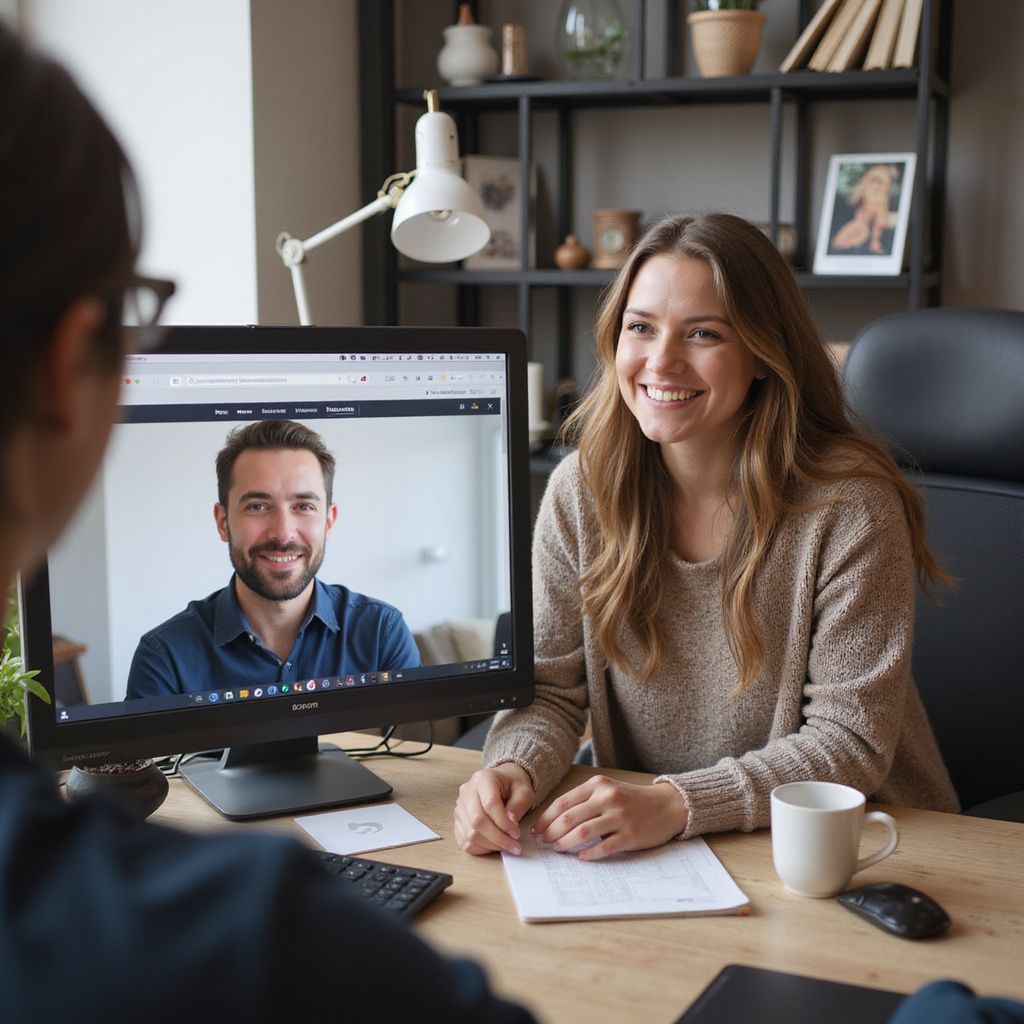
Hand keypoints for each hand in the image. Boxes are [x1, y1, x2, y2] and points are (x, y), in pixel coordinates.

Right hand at [453, 763, 535, 855]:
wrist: (503, 780)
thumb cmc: (513, 785)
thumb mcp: (523, 792)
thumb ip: (517, 808)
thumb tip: (510, 827)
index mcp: (483, 779)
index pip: (490, 805)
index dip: (504, 823)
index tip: (517, 834)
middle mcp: (467, 791)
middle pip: (477, 821)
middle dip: (498, 838)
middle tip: (515, 846)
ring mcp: (460, 806)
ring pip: (470, 834)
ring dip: (490, 845)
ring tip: (506, 846)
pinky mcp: (458, 820)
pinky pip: (464, 841)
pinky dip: (480, 848)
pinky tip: (494, 845)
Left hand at [531, 777, 687, 860]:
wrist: (667, 805)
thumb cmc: (631, 799)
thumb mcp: (608, 790)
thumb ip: (585, 801)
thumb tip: (555, 820)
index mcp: (598, 785)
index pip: (564, 802)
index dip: (546, 817)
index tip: (537, 829)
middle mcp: (608, 798)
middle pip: (569, 817)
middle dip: (552, 831)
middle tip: (544, 841)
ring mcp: (620, 817)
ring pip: (583, 832)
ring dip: (566, 843)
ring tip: (558, 849)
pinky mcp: (630, 835)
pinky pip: (604, 846)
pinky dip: (589, 853)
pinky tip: (581, 857)